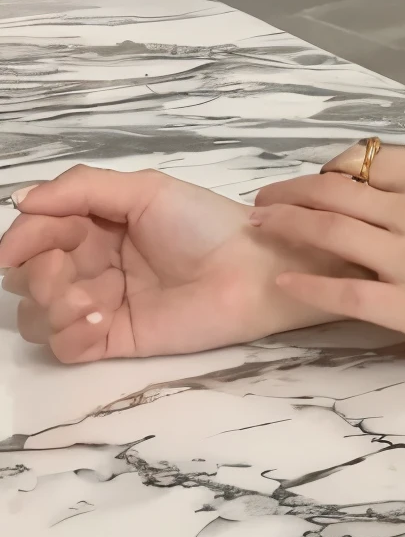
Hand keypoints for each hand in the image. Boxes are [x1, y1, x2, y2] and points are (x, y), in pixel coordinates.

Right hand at [0, 166, 362, 362]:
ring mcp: (101, 303)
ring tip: (91, 304)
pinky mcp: (112, 341)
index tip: (14, 249)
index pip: (39, 232)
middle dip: (36, 276)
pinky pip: (63, 347)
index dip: (23, 239)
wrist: (250, 271)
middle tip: (66, 275)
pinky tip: (100, 321)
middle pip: (29, 276)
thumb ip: (82, 189)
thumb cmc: (204, 223)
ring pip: (37, 314)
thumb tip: (20, 199)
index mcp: (98, 223)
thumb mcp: (146, 191)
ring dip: (50, 308)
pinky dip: (68, 335)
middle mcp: (93, 263)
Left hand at [251, 143, 404, 376]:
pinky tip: (283, 278)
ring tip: (260, 228)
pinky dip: (305, 281)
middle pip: (332, 192)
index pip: (359, 161)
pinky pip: (341, 290)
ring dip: (285, 227)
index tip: (307, 181)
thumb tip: (391, 177)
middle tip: (262, 201)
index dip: (323, 170)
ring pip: (328, 232)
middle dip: (288, 194)